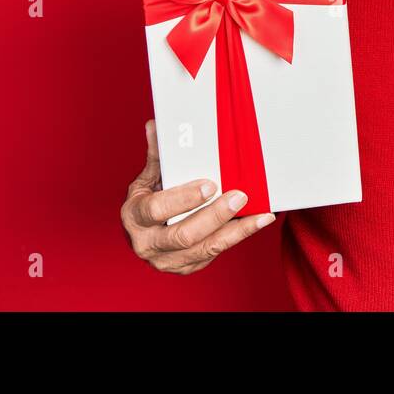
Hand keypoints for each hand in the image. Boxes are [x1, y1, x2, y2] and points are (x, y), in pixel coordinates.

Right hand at [120, 120, 274, 273]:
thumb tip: (157, 126)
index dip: (183, 198)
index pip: (157, 209)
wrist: (144, 236)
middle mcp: (148, 244)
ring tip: (259, 213)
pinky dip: (238, 237)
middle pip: (184, 235)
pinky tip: (257, 222)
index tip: (210, 185)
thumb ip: (157, 155)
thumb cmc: (147, 202)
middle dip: (215, 215)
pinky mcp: (188, 266)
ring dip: (236, 230)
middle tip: (239, 196)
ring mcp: (168, 260)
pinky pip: (216, 253)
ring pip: (206, 249)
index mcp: (134, 218)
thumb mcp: (147, 179)